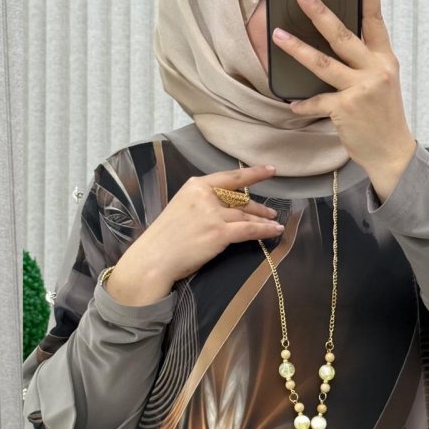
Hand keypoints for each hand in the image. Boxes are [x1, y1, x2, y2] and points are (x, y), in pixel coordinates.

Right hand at [105, 165, 284, 305]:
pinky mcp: (219, 233)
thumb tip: (220, 207)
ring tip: (273, 222)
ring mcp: (213, 214)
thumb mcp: (180, 209)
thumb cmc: (163, 238)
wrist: (153, 259)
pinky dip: (265, 230)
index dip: (253, 173)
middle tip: (271, 211)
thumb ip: (199, 204)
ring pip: (246, 215)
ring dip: (263, 219)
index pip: (230, 177)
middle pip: (240, 198)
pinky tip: (275, 230)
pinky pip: (249, 230)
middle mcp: (205, 196)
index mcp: (194, 186)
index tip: (270, 170)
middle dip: (258, 206)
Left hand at [270, 0, 416, 181]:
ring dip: (297, 49)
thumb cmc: (382, 117)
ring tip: (278, 36)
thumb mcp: (382, 83)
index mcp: (385, 60)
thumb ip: (365, 63)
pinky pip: (316, 101)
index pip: (376, 18)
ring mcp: (360, 88)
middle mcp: (375, 70)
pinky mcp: (345, 108)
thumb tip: (337, 45)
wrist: (392, 151)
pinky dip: (303, 103)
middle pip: (344, 34)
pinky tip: (293, 103)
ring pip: (323, 63)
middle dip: (320, 13)